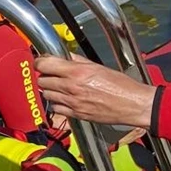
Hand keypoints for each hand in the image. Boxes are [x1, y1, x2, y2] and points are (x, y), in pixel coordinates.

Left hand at [35, 54, 156, 127]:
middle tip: (52, 73)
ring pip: (46, 95)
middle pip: (42, 81)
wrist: (131, 104)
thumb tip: (66, 56)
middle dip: (45, 76)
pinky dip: (57, 104)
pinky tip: (65, 100)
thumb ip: (78, 61)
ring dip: (50, 90)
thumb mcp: (99, 66)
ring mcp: (72, 103)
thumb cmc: (121, 85)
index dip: (40, 62)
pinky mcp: (75, 115)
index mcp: (77, 72)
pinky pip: (55, 109)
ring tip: (59, 87)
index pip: (45, 65)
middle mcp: (71, 88)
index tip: (42, 61)